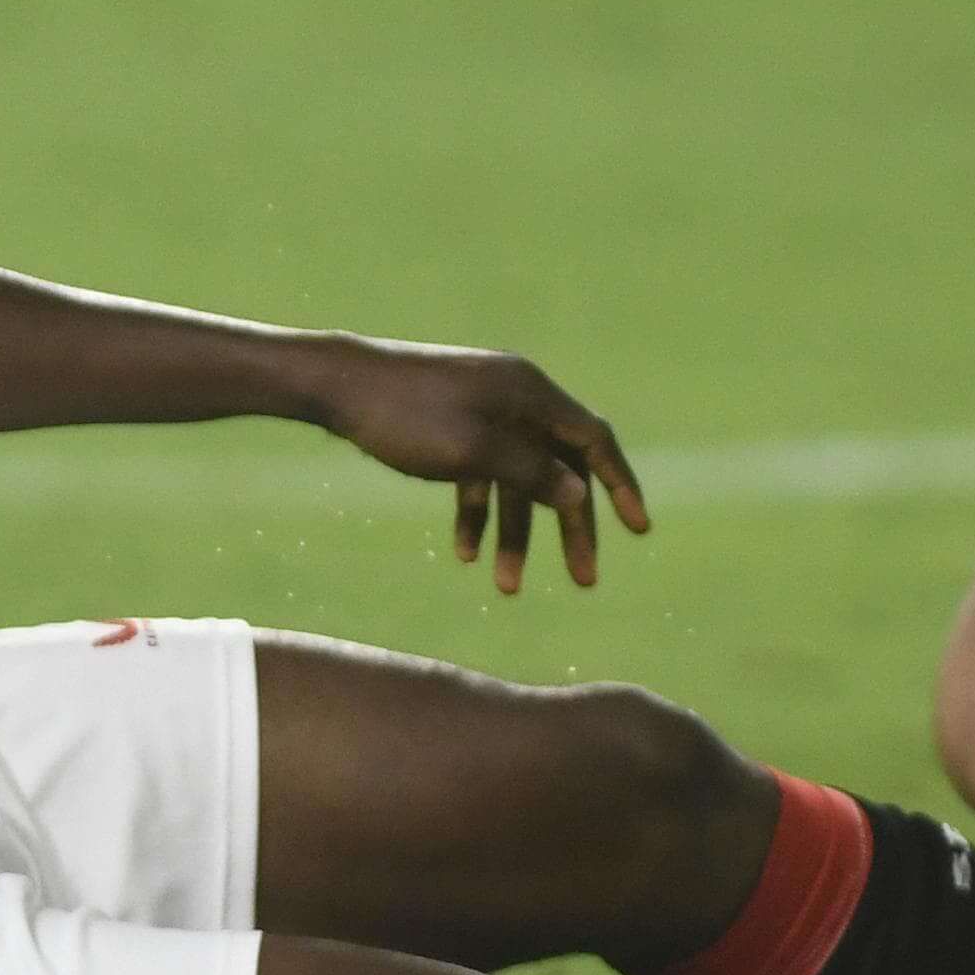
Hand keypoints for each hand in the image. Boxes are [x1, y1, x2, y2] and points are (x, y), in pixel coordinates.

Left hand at [299, 337, 650, 594]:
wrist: (336, 387)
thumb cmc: (406, 415)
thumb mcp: (473, 450)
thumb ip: (530, 472)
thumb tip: (579, 493)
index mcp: (529, 393)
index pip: (593, 441)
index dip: (621, 484)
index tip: (638, 529)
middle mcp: (513, 399)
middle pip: (558, 468)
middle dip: (569, 526)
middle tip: (583, 580)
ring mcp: (482, 413)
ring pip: (515, 481)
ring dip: (514, 533)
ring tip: (504, 587)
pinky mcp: (451, 429)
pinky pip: (479, 477)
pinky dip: (476, 513)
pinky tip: (465, 554)